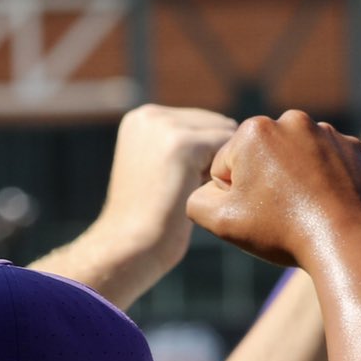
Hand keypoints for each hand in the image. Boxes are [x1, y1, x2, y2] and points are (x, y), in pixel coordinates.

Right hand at [90, 104, 239, 269]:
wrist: (130, 246)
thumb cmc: (150, 219)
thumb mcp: (157, 170)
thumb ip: (182, 147)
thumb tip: (230, 130)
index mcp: (142, 118)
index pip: (201, 122)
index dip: (208, 156)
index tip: (187, 186)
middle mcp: (150, 115)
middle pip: (216, 124)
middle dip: (218, 156)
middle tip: (195, 192)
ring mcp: (164, 126)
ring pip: (224, 135)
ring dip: (222, 165)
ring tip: (196, 193)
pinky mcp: (182, 144)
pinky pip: (228, 149)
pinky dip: (224, 175)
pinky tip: (203, 195)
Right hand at [186, 111, 360, 266]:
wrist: (348, 244)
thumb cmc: (282, 232)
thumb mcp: (220, 222)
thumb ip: (197, 199)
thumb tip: (208, 188)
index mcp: (254, 129)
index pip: (227, 167)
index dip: (234, 197)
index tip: (258, 213)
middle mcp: (293, 120)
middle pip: (263, 158)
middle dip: (265, 182)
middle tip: (281, 214)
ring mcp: (329, 132)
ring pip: (297, 160)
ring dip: (295, 180)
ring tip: (306, 211)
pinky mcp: (355, 148)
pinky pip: (329, 165)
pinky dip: (326, 182)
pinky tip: (329, 206)